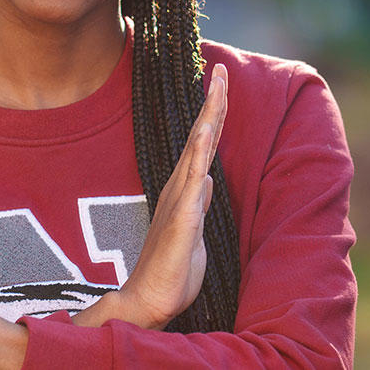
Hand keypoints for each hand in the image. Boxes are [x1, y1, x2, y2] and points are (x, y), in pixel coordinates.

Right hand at [75, 63, 228, 330]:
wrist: (148, 301)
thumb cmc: (171, 271)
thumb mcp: (194, 233)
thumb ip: (198, 205)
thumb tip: (207, 182)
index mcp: (186, 189)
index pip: (204, 144)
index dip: (214, 113)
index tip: (220, 82)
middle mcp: (182, 187)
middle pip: (202, 135)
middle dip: (213, 101)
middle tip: (221, 68)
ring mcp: (181, 200)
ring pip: (198, 149)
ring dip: (209, 116)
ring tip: (218, 85)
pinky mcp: (183, 218)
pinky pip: (193, 179)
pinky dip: (199, 153)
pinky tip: (206, 132)